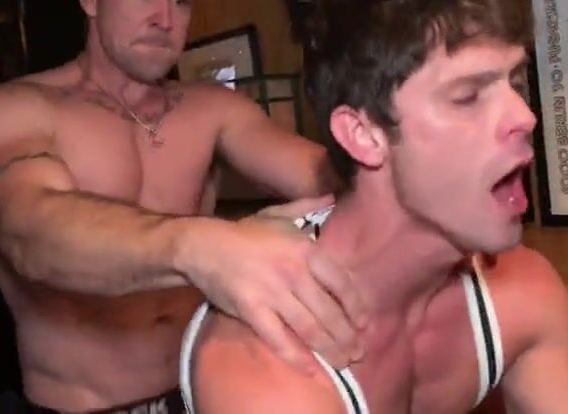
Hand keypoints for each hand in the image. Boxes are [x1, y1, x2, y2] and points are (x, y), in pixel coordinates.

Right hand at [186, 194, 368, 372]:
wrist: (203, 245)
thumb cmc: (243, 232)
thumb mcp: (278, 214)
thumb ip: (307, 208)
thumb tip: (332, 197)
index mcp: (304, 249)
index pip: (341, 282)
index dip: (356, 306)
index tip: (365, 323)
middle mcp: (293, 272)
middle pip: (329, 311)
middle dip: (347, 336)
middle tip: (359, 352)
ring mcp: (272, 292)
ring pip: (309, 327)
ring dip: (330, 349)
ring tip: (343, 362)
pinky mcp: (251, 310)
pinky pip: (278, 338)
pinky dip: (296, 356)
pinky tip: (310, 369)